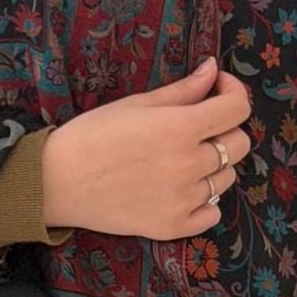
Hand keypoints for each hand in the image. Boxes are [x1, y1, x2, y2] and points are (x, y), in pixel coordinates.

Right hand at [43, 57, 253, 239]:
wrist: (56, 182)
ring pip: (226, 179)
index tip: (218, 88)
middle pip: (239, 145)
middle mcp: (189, 165)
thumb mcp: (137, 104)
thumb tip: (212, 70)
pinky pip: (212, 214)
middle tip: (199, 126)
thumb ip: (183, 90)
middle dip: (226, 129)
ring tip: (181, 159)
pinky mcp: (173, 227)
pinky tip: (181, 190)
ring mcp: (183, 200)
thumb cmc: (92, 135)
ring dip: (213, 166)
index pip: (237, 109)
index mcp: (180, 128)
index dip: (233, 92)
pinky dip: (204, 202)